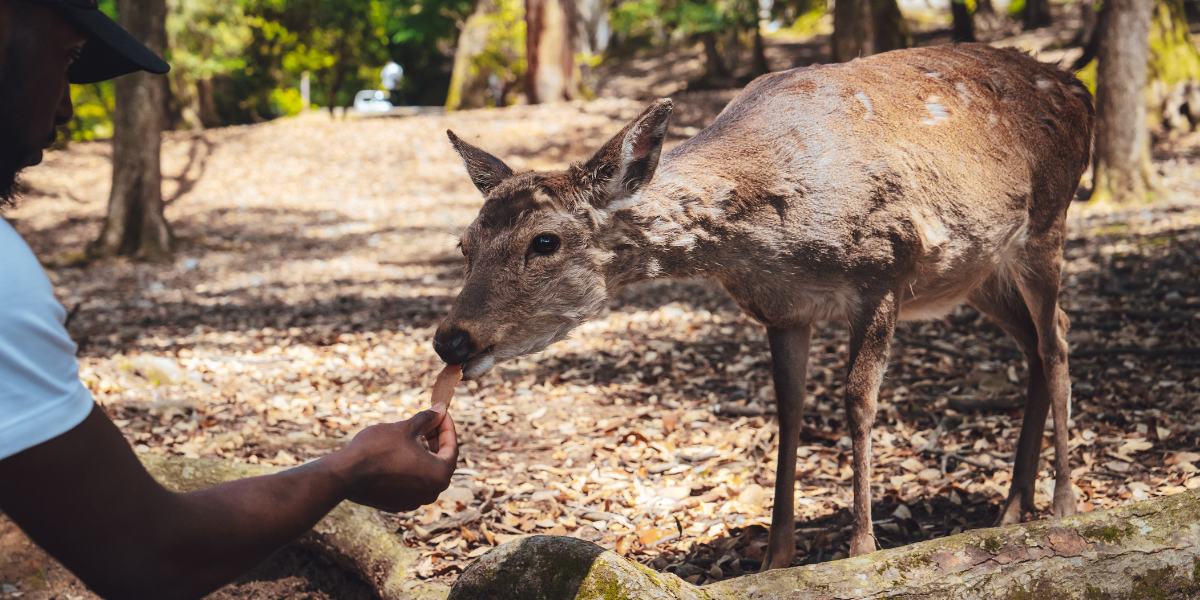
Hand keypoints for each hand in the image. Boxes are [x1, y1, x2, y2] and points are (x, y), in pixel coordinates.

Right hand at [328, 404, 457, 511]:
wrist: (345, 475)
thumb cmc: (377, 450)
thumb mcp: (406, 428)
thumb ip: (427, 419)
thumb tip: (441, 409)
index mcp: (440, 475)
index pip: (451, 447)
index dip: (447, 426)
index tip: (441, 412)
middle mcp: (432, 492)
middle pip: (441, 460)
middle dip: (436, 438)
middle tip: (429, 420)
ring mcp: (415, 501)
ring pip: (426, 472)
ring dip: (424, 452)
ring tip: (414, 433)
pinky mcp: (399, 503)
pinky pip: (412, 482)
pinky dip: (411, 466)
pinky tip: (401, 452)